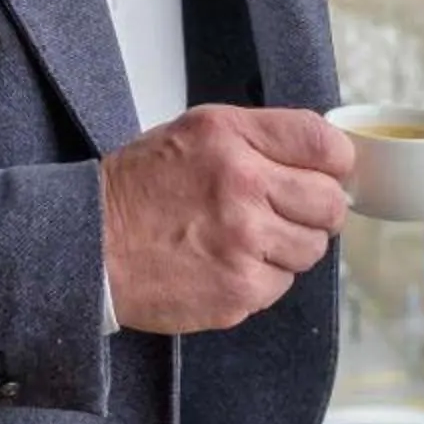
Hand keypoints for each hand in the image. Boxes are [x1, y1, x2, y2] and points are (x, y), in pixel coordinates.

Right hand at [102, 105, 354, 334]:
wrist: (88, 247)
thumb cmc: (139, 189)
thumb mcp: (195, 133)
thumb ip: (258, 137)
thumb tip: (325, 155)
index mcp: (230, 137)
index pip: (324, 144)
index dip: (334, 163)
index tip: (326, 174)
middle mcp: (241, 185)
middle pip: (330, 203)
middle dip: (317, 210)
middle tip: (286, 212)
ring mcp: (243, 242)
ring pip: (312, 248)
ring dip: (289, 246)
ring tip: (246, 240)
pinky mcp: (238, 290)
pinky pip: (283, 283)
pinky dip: (262, 278)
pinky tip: (227, 264)